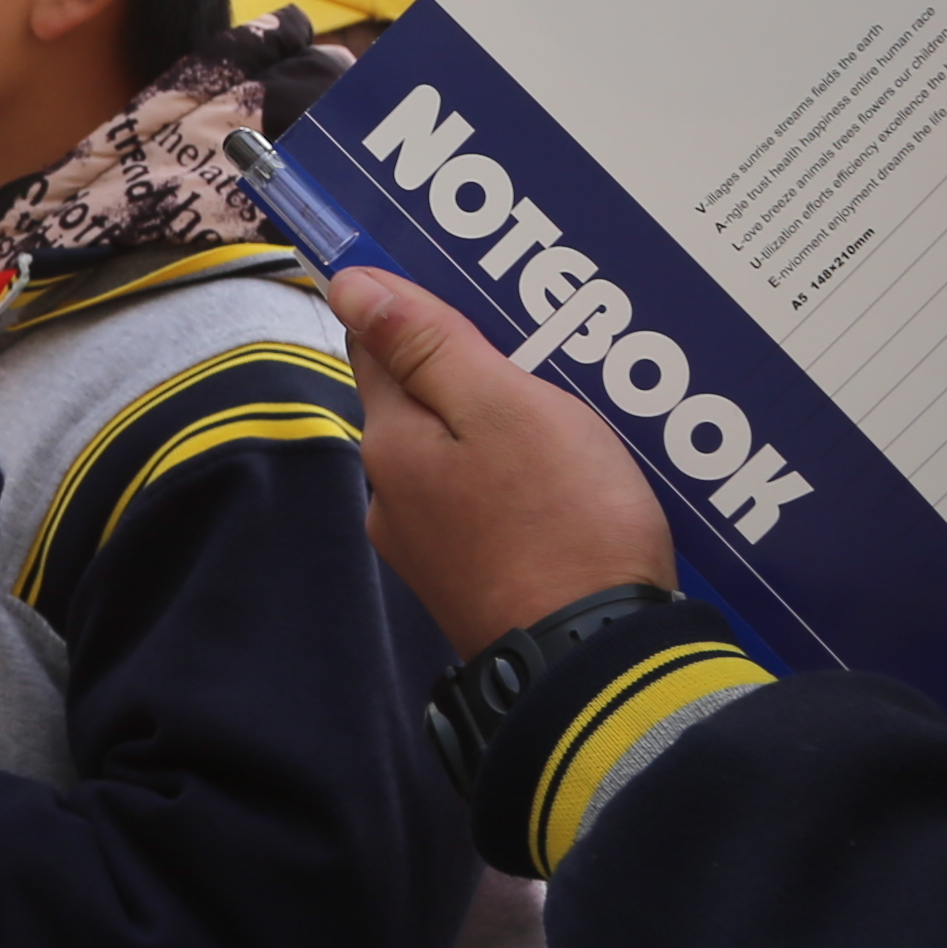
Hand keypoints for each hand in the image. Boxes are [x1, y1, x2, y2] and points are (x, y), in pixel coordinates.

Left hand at [329, 269, 674, 654]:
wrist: (598, 662)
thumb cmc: (561, 524)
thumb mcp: (502, 407)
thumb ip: (426, 345)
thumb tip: (348, 284)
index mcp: (391, 444)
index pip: (379, 343)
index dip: (424, 307)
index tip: (484, 289)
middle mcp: (394, 497)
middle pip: (425, 403)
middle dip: (477, 372)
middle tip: (553, 350)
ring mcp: (431, 547)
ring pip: (461, 456)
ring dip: (505, 429)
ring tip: (578, 412)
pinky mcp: (475, 580)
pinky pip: (489, 504)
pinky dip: (523, 481)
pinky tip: (573, 478)